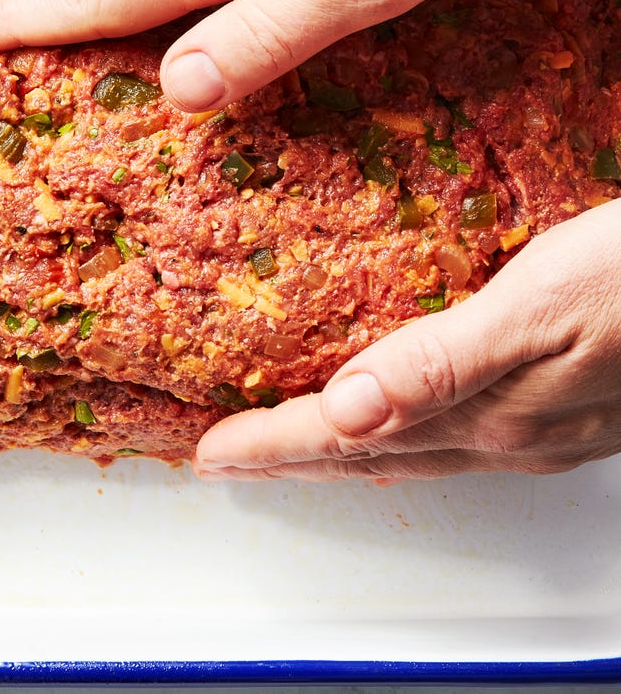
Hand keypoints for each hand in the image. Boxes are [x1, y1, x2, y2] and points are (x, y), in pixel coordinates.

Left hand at [192, 200, 620, 481]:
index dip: (270, 448)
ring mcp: (534, 428)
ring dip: (336, 450)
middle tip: (224, 459)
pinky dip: (395, 429)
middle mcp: (502, 434)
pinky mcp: (559, 407)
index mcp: (483, 414)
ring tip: (285, 443)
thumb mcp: (536, 307)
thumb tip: (345, 412)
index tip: (207, 455)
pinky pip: (450, 432)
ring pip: (405, 451)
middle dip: (287, 460)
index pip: (342, 439)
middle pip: (365, 457)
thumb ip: (436, 364)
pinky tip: (392, 412)